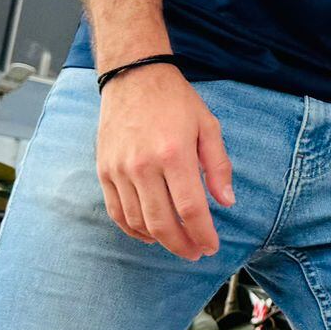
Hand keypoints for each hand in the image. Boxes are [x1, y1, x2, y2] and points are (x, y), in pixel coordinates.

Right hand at [95, 66, 234, 259]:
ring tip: (177, 242)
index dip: (202, 234)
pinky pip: (117, 212)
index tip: (211, 246)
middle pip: (162, 223)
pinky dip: (133, 230)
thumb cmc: (175, 101)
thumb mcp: (208, 126)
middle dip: (182, 245)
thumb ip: (219, 166)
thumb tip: (226, 202)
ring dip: (159, 240)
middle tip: (196, 253)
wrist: (133, 77)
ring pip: (138, 222)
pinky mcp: (104, 171)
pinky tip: (150, 234)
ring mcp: (120, 170)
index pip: (190, 209)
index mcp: (174, 154)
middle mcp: (143, 165)